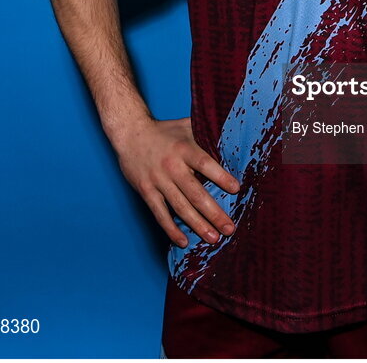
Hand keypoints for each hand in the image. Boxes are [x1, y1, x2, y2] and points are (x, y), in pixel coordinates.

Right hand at [113, 116, 239, 248]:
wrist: (130, 133)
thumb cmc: (164, 130)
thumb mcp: (186, 125)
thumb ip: (205, 131)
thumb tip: (231, 133)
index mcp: (184, 149)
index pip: (205, 164)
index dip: (220, 177)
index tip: (236, 189)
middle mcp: (172, 167)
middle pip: (195, 193)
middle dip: (214, 213)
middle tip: (229, 229)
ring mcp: (158, 181)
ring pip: (180, 207)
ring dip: (198, 225)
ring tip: (213, 239)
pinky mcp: (146, 191)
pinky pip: (160, 214)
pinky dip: (171, 229)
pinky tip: (183, 241)